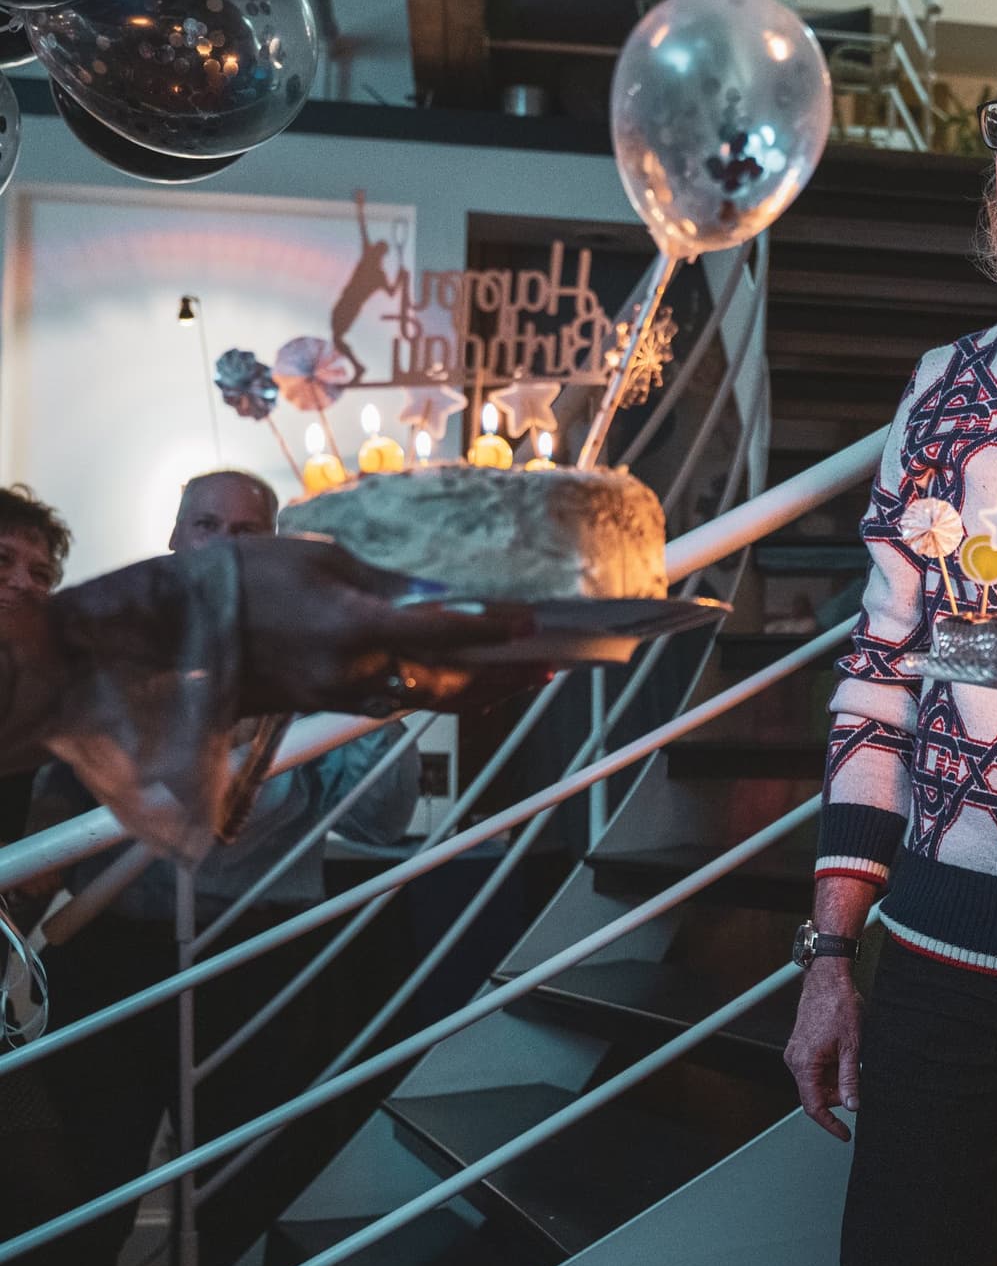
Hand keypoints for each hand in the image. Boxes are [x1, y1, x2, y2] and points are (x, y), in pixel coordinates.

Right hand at [237, 537, 539, 715]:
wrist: (176, 629)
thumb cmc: (243, 578)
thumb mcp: (321, 559)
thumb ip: (387, 583)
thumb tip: (439, 595)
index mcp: (356, 628)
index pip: (445, 633)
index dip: (495, 630)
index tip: (534, 624)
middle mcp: (357, 672)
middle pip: (452, 684)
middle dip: (506, 675)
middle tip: (552, 665)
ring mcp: (344, 695)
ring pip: (430, 700)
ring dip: (481, 690)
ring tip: (524, 676)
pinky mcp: (331, 705)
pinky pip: (399, 702)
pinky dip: (440, 693)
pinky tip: (465, 681)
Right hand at [783, 956, 862, 1140]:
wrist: (828, 979)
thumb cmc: (839, 1006)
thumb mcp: (852, 1047)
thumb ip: (850, 1079)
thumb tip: (853, 1105)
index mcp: (804, 1064)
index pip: (813, 1106)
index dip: (830, 1124)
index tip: (844, 1134)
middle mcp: (795, 1061)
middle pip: (817, 1095)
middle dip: (839, 1095)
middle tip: (859, 1082)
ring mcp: (796, 1053)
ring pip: (817, 1082)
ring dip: (836, 1080)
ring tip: (852, 1058)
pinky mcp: (801, 1047)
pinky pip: (815, 1068)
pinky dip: (831, 1069)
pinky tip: (844, 1054)